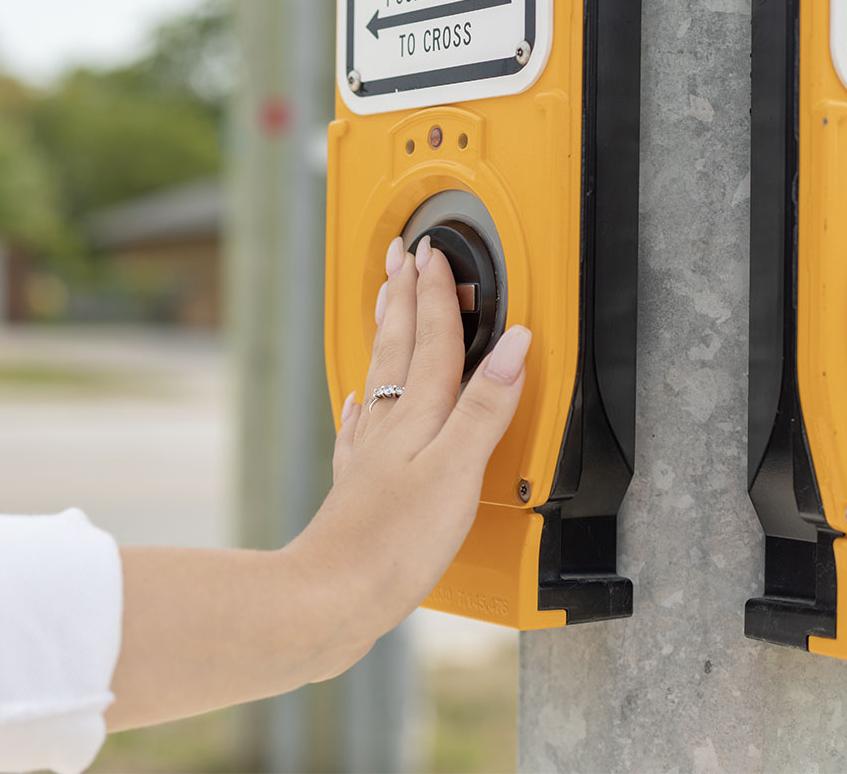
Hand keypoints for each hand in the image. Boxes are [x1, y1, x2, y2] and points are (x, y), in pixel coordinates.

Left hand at [106, 237, 527, 730]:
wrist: (332, 594)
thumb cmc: (393, 543)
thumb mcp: (457, 471)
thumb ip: (485, 407)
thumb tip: (515, 346)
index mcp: (417, 417)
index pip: (431, 340)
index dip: (435, 294)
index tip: (433, 252)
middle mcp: (387, 427)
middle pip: (398, 347)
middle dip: (402, 297)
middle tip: (399, 255)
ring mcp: (368, 455)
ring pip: (380, 377)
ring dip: (386, 335)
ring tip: (384, 304)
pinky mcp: (357, 487)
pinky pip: (362, 426)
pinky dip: (366, 405)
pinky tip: (361, 404)